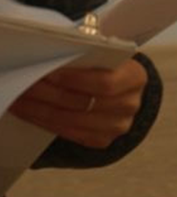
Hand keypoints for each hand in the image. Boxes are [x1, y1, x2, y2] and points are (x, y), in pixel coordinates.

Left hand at [8, 57, 148, 148]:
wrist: (121, 91)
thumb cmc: (108, 67)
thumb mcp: (107, 56)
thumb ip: (90, 56)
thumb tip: (56, 57)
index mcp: (135, 78)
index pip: (106, 83)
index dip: (75, 79)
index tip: (49, 73)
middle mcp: (129, 105)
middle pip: (84, 104)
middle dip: (50, 94)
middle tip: (27, 85)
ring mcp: (117, 126)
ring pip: (72, 121)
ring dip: (41, 111)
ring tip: (21, 99)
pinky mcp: (102, 140)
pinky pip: (69, 134)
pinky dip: (46, 123)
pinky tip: (31, 113)